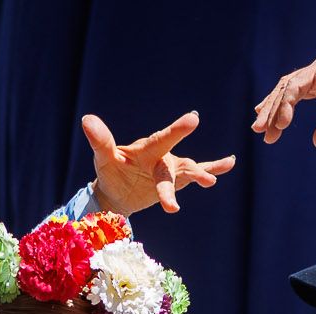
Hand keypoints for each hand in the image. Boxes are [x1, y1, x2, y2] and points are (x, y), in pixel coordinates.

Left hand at [84, 112, 236, 214]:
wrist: (118, 191)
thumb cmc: (111, 172)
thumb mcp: (104, 158)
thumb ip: (101, 140)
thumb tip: (87, 119)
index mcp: (146, 149)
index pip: (161, 140)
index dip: (177, 131)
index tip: (193, 119)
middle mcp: (162, 156)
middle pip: (173, 167)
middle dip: (189, 172)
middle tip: (205, 178)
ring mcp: (171, 167)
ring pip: (187, 172)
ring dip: (200, 175)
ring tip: (210, 181)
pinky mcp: (177, 179)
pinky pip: (196, 173)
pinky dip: (214, 167)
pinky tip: (229, 162)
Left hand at [253, 54, 315, 148]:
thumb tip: (314, 141)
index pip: (294, 93)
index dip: (279, 109)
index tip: (268, 127)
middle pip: (286, 89)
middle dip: (270, 110)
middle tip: (258, 130)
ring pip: (287, 87)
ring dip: (273, 109)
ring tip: (264, 130)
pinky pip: (295, 88)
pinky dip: (285, 104)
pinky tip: (281, 123)